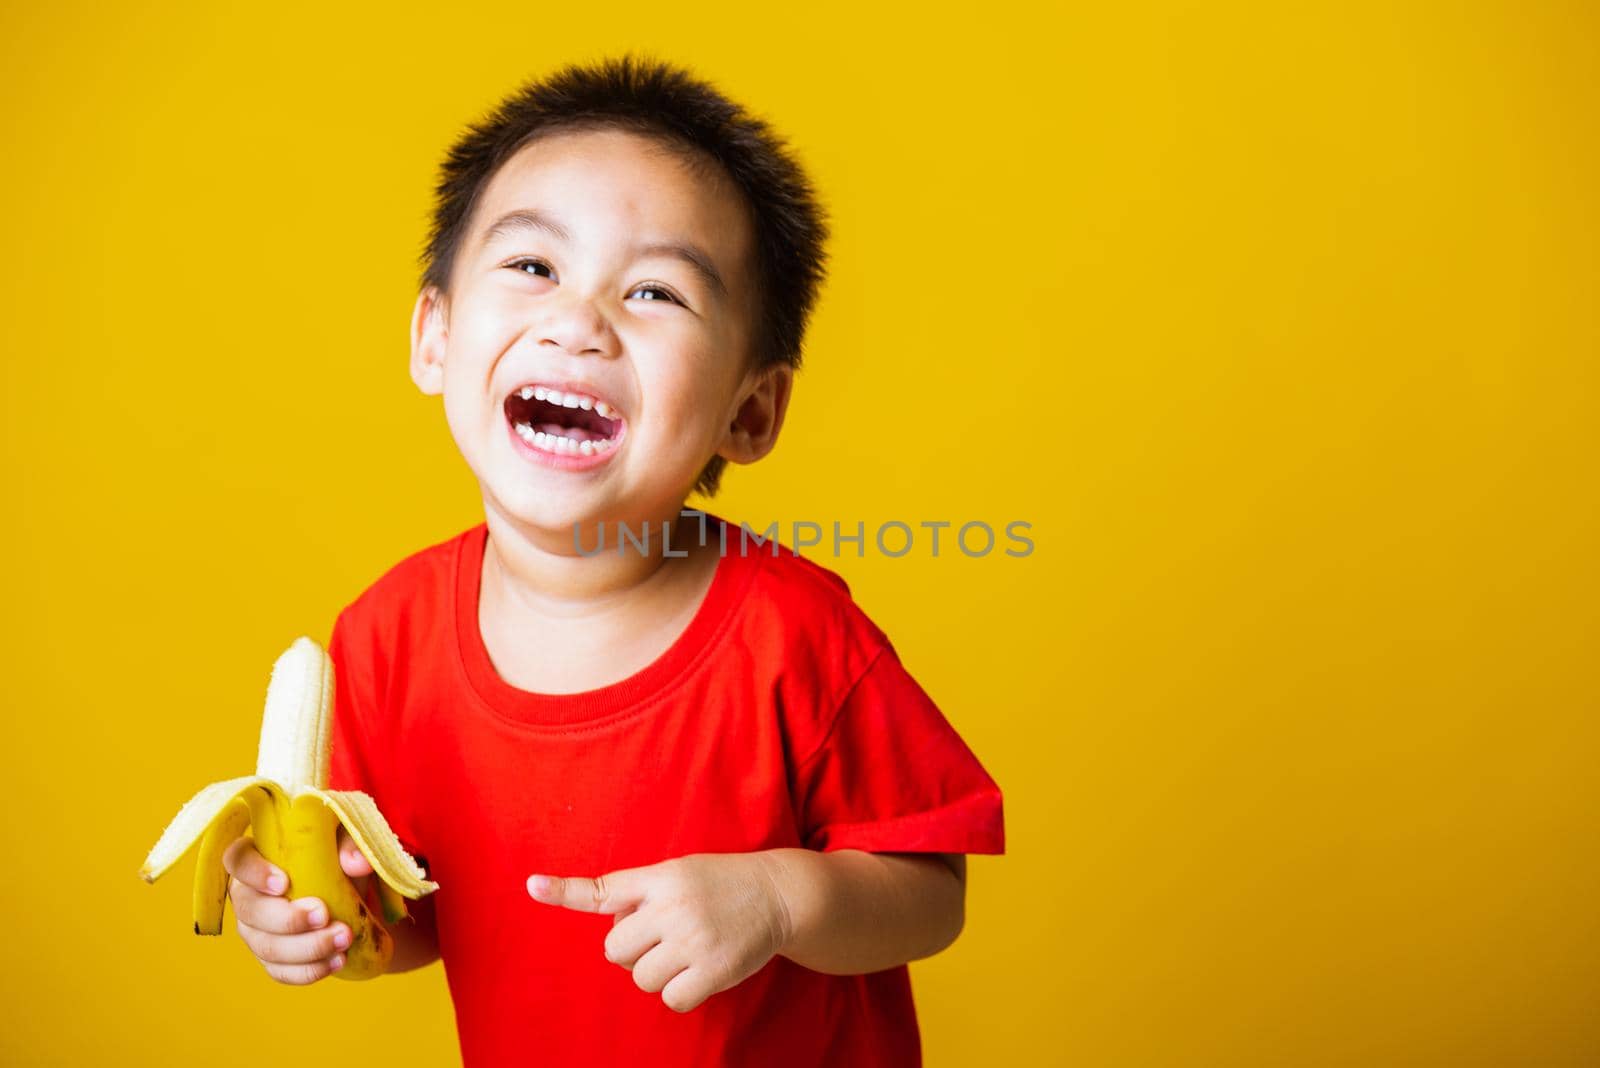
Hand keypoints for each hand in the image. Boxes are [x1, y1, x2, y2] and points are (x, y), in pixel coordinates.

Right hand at [220, 826, 373, 984]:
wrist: (350, 890)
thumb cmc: (337, 855)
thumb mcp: (346, 841)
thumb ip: (350, 845)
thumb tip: (356, 862)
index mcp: (257, 857)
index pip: (237, 861)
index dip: (254, 874)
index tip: (284, 884)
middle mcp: (248, 895)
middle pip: (249, 911)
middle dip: (288, 919)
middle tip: (324, 915)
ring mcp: (255, 930)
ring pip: (265, 947)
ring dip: (306, 948)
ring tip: (343, 940)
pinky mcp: (271, 957)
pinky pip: (281, 971)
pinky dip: (309, 970)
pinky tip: (337, 960)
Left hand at [527, 852, 793, 1012]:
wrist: (778, 893)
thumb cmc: (721, 884)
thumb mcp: (680, 872)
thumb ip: (641, 892)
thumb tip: (610, 928)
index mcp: (661, 877)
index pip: (604, 888)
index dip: (564, 890)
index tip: (531, 885)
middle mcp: (673, 906)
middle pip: (614, 950)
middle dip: (632, 951)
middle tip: (661, 938)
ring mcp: (693, 939)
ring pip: (641, 978)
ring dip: (657, 972)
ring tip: (685, 951)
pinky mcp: (713, 969)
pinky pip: (670, 998)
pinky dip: (680, 991)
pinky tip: (699, 971)